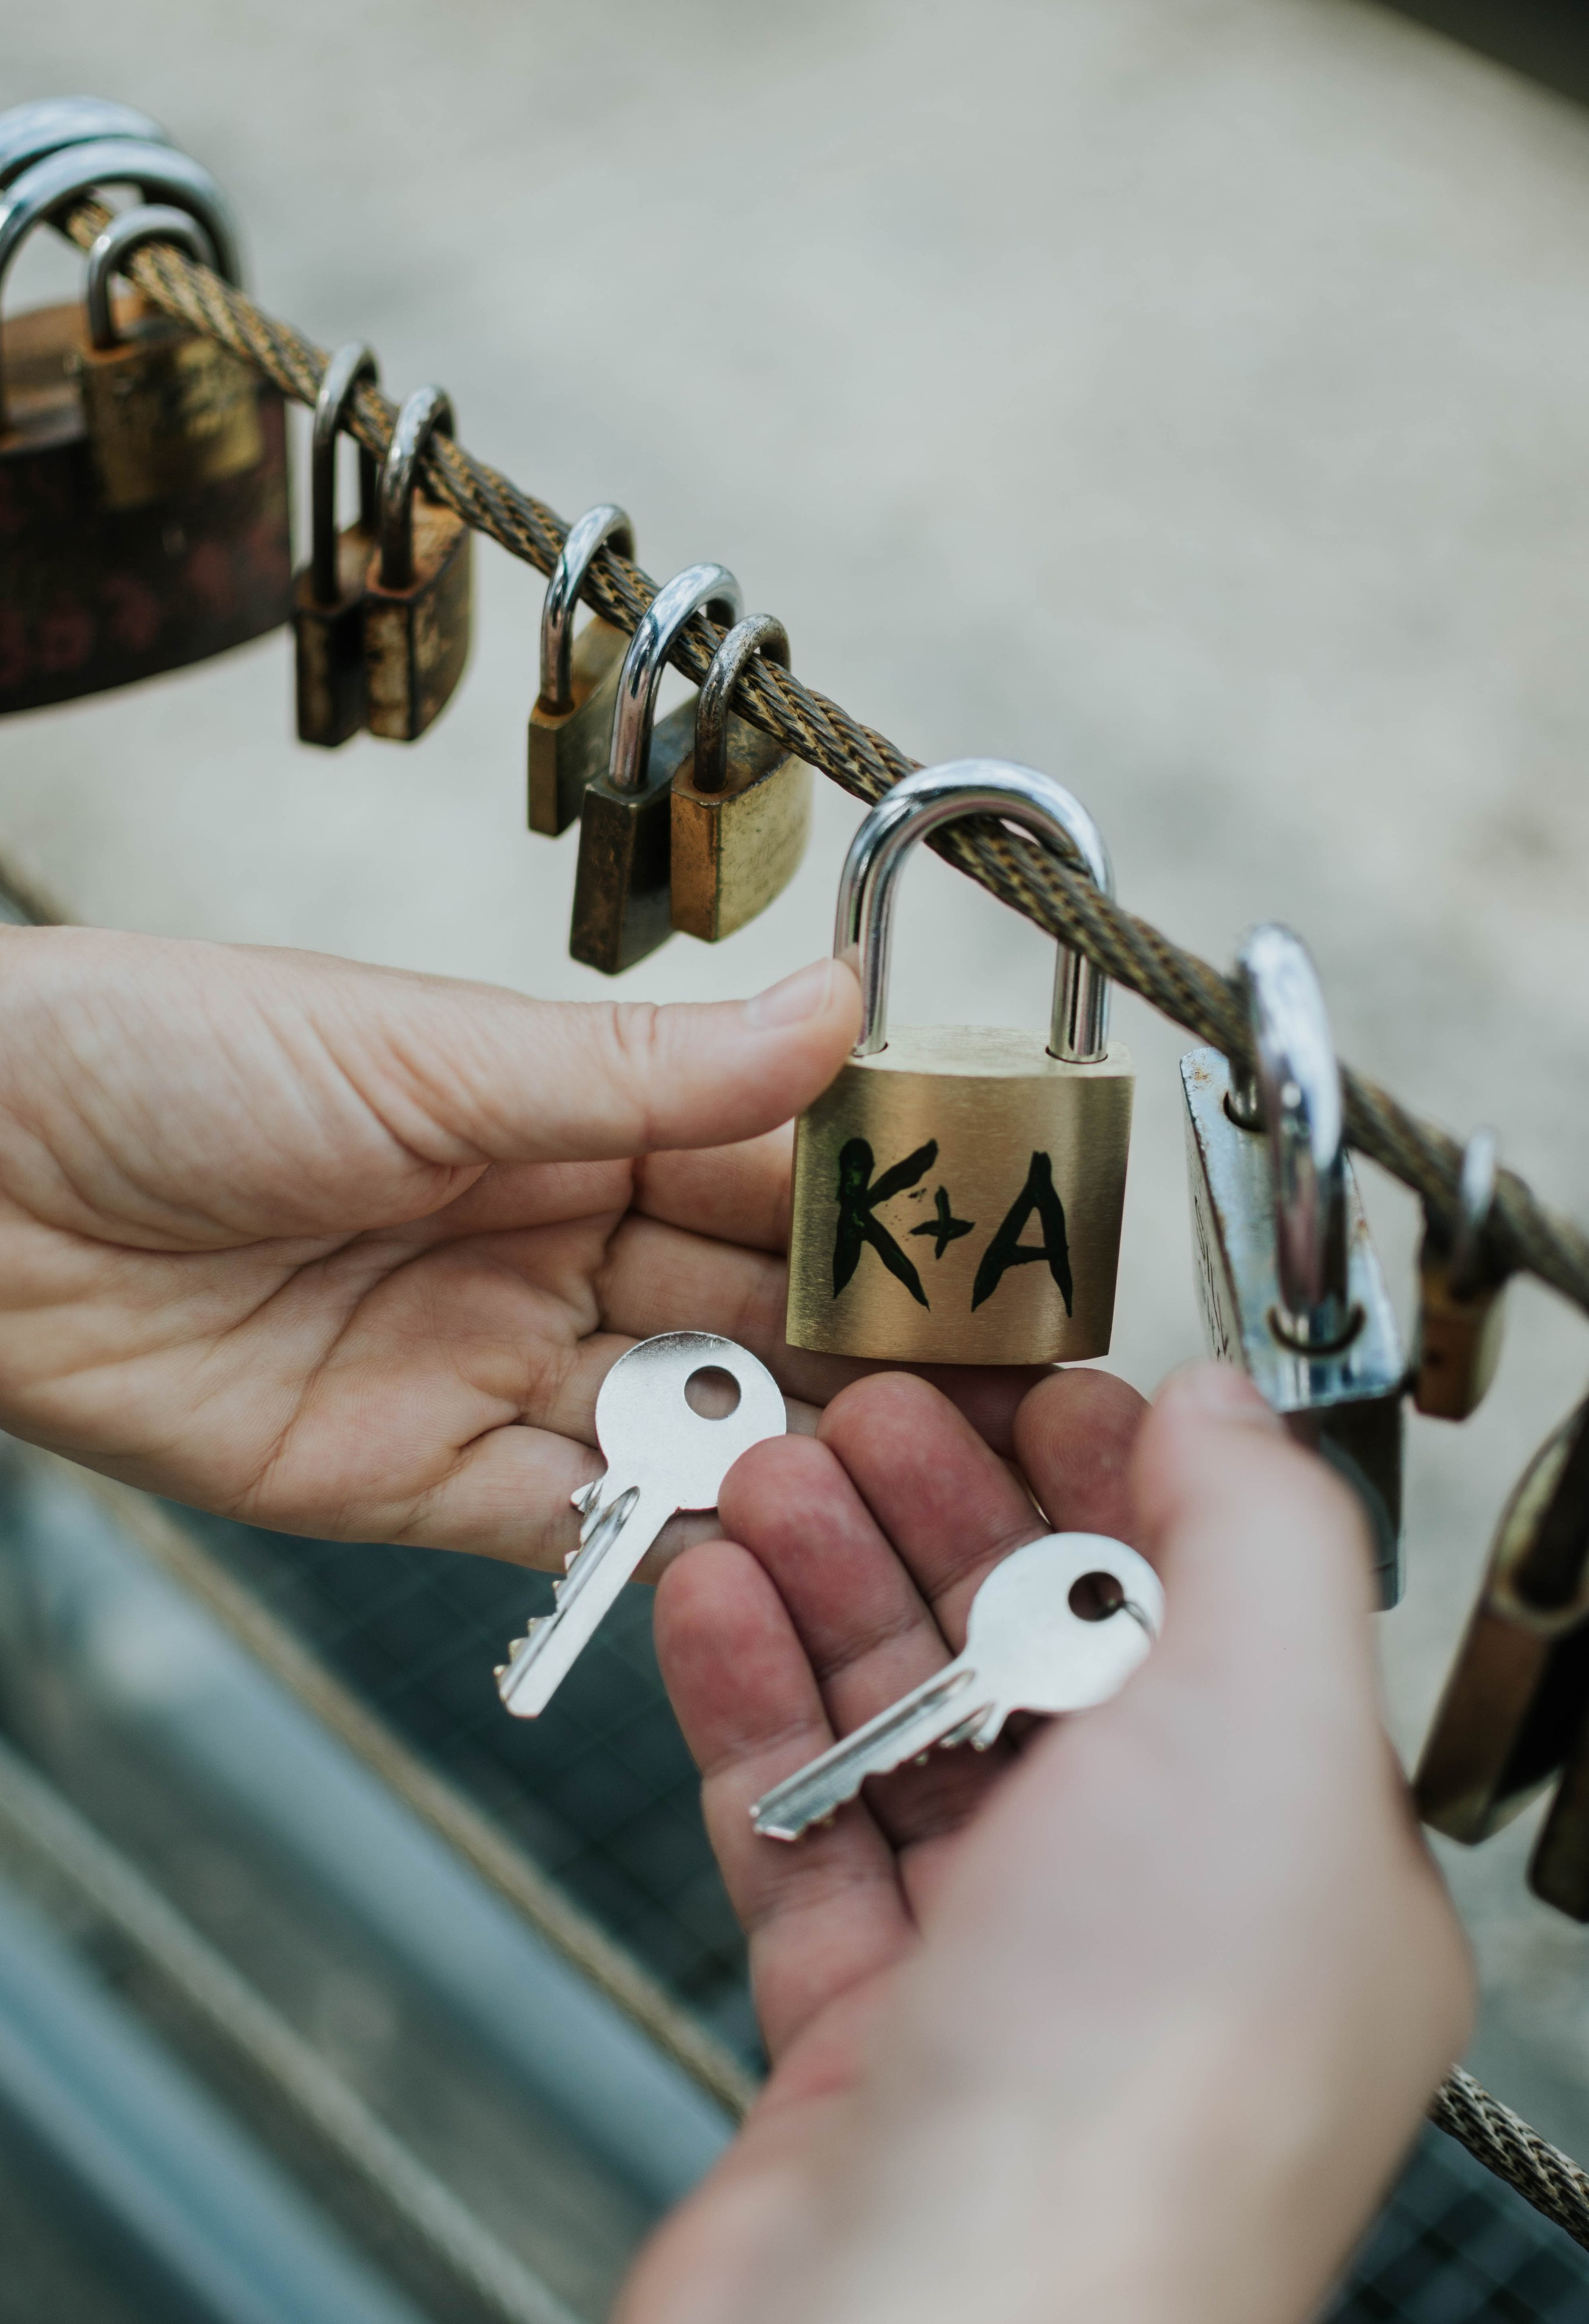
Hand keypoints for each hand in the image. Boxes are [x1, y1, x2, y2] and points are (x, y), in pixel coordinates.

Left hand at [0, 927, 1034, 1561]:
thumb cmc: (177, 1057)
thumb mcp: (435, 1054)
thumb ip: (648, 1071)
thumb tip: (842, 1001)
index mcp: (566, 1112)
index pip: (767, 1164)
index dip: (885, 1205)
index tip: (1008, 1242)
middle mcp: (547, 1240)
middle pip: (745, 1307)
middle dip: (867, 1346)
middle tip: (1005, 1390)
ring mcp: (487, 1364)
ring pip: (678, 1420)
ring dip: (785, 1448)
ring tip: (910, 1474)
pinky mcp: (411, 1479)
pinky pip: (567, 1520)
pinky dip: (657, 1534)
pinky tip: (756, 1540)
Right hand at [629, 1364, 1472, 2323]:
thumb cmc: (1131, 2102)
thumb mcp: (1262, 1735)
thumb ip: (1260, 1538)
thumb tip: (1229, 1409)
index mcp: (1298, 1869)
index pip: (1206, 1619)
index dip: (1106, 1482)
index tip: (1016, 1380)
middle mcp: (1159, 1931)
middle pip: (1038, 1666)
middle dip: (937, 1515)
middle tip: (854, 1408)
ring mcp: (1003, 1991)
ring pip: (904, 1740)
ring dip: (826, 1589)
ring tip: (758, 1477)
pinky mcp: (859, 2044)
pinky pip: (800, 1833)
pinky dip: (751, 1708)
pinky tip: (710, 1608)